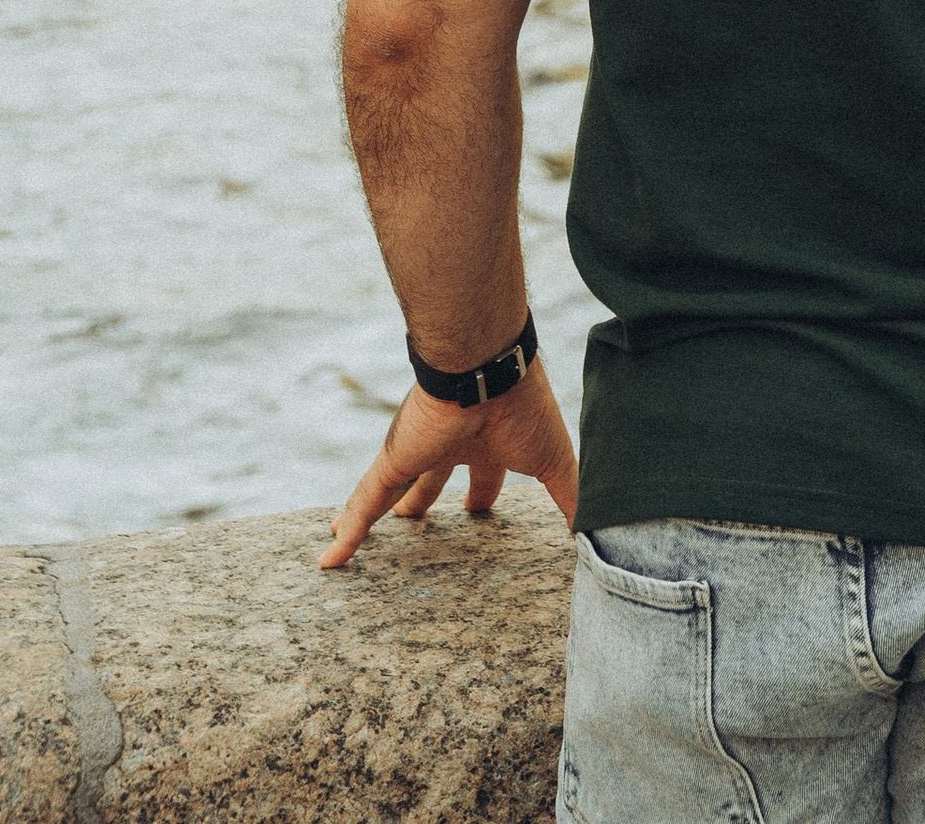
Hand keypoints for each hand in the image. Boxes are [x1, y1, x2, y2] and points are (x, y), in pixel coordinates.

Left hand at [321, 357, 577, 567]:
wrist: (485, 367)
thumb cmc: (524, 408)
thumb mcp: (551, 461)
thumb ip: (570, 498)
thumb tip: (593, 535)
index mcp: (492, 442)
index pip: (486, 477)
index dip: (482, 497)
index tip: (481, 515)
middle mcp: (451, 444)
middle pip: (433, 480)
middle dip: (426, 501)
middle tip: (418, 522)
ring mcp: (418, 451)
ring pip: (392, 490)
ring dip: (377, 513)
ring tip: (356, 536)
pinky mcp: (394, 459)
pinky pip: (364, 502)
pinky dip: (349, 530)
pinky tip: (331, 557)